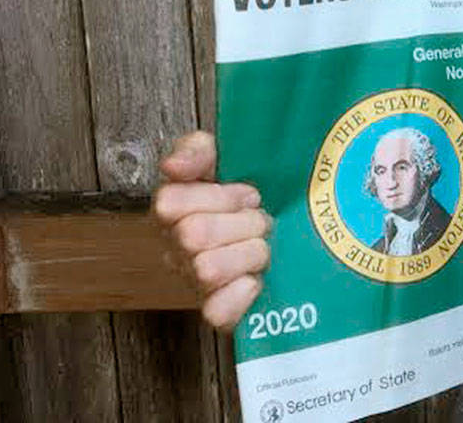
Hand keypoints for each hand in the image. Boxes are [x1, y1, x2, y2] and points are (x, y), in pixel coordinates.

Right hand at [153, 130, 270, 329]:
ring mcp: (196, 283)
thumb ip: (196, 150)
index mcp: (175, 211)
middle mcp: (178, 249)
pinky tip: (259, 278)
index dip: (218, 196)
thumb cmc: (254, 193)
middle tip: (262, 219)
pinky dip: (243, 294)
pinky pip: (217, 312)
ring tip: (264, 246)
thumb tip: (172, 166)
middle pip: (193, 235)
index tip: (249, 194)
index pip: (169, 203)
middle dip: (242, 222)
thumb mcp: (226, 156)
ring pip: (207, 270)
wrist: (293, 225)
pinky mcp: (219, 313)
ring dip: (250, 253)